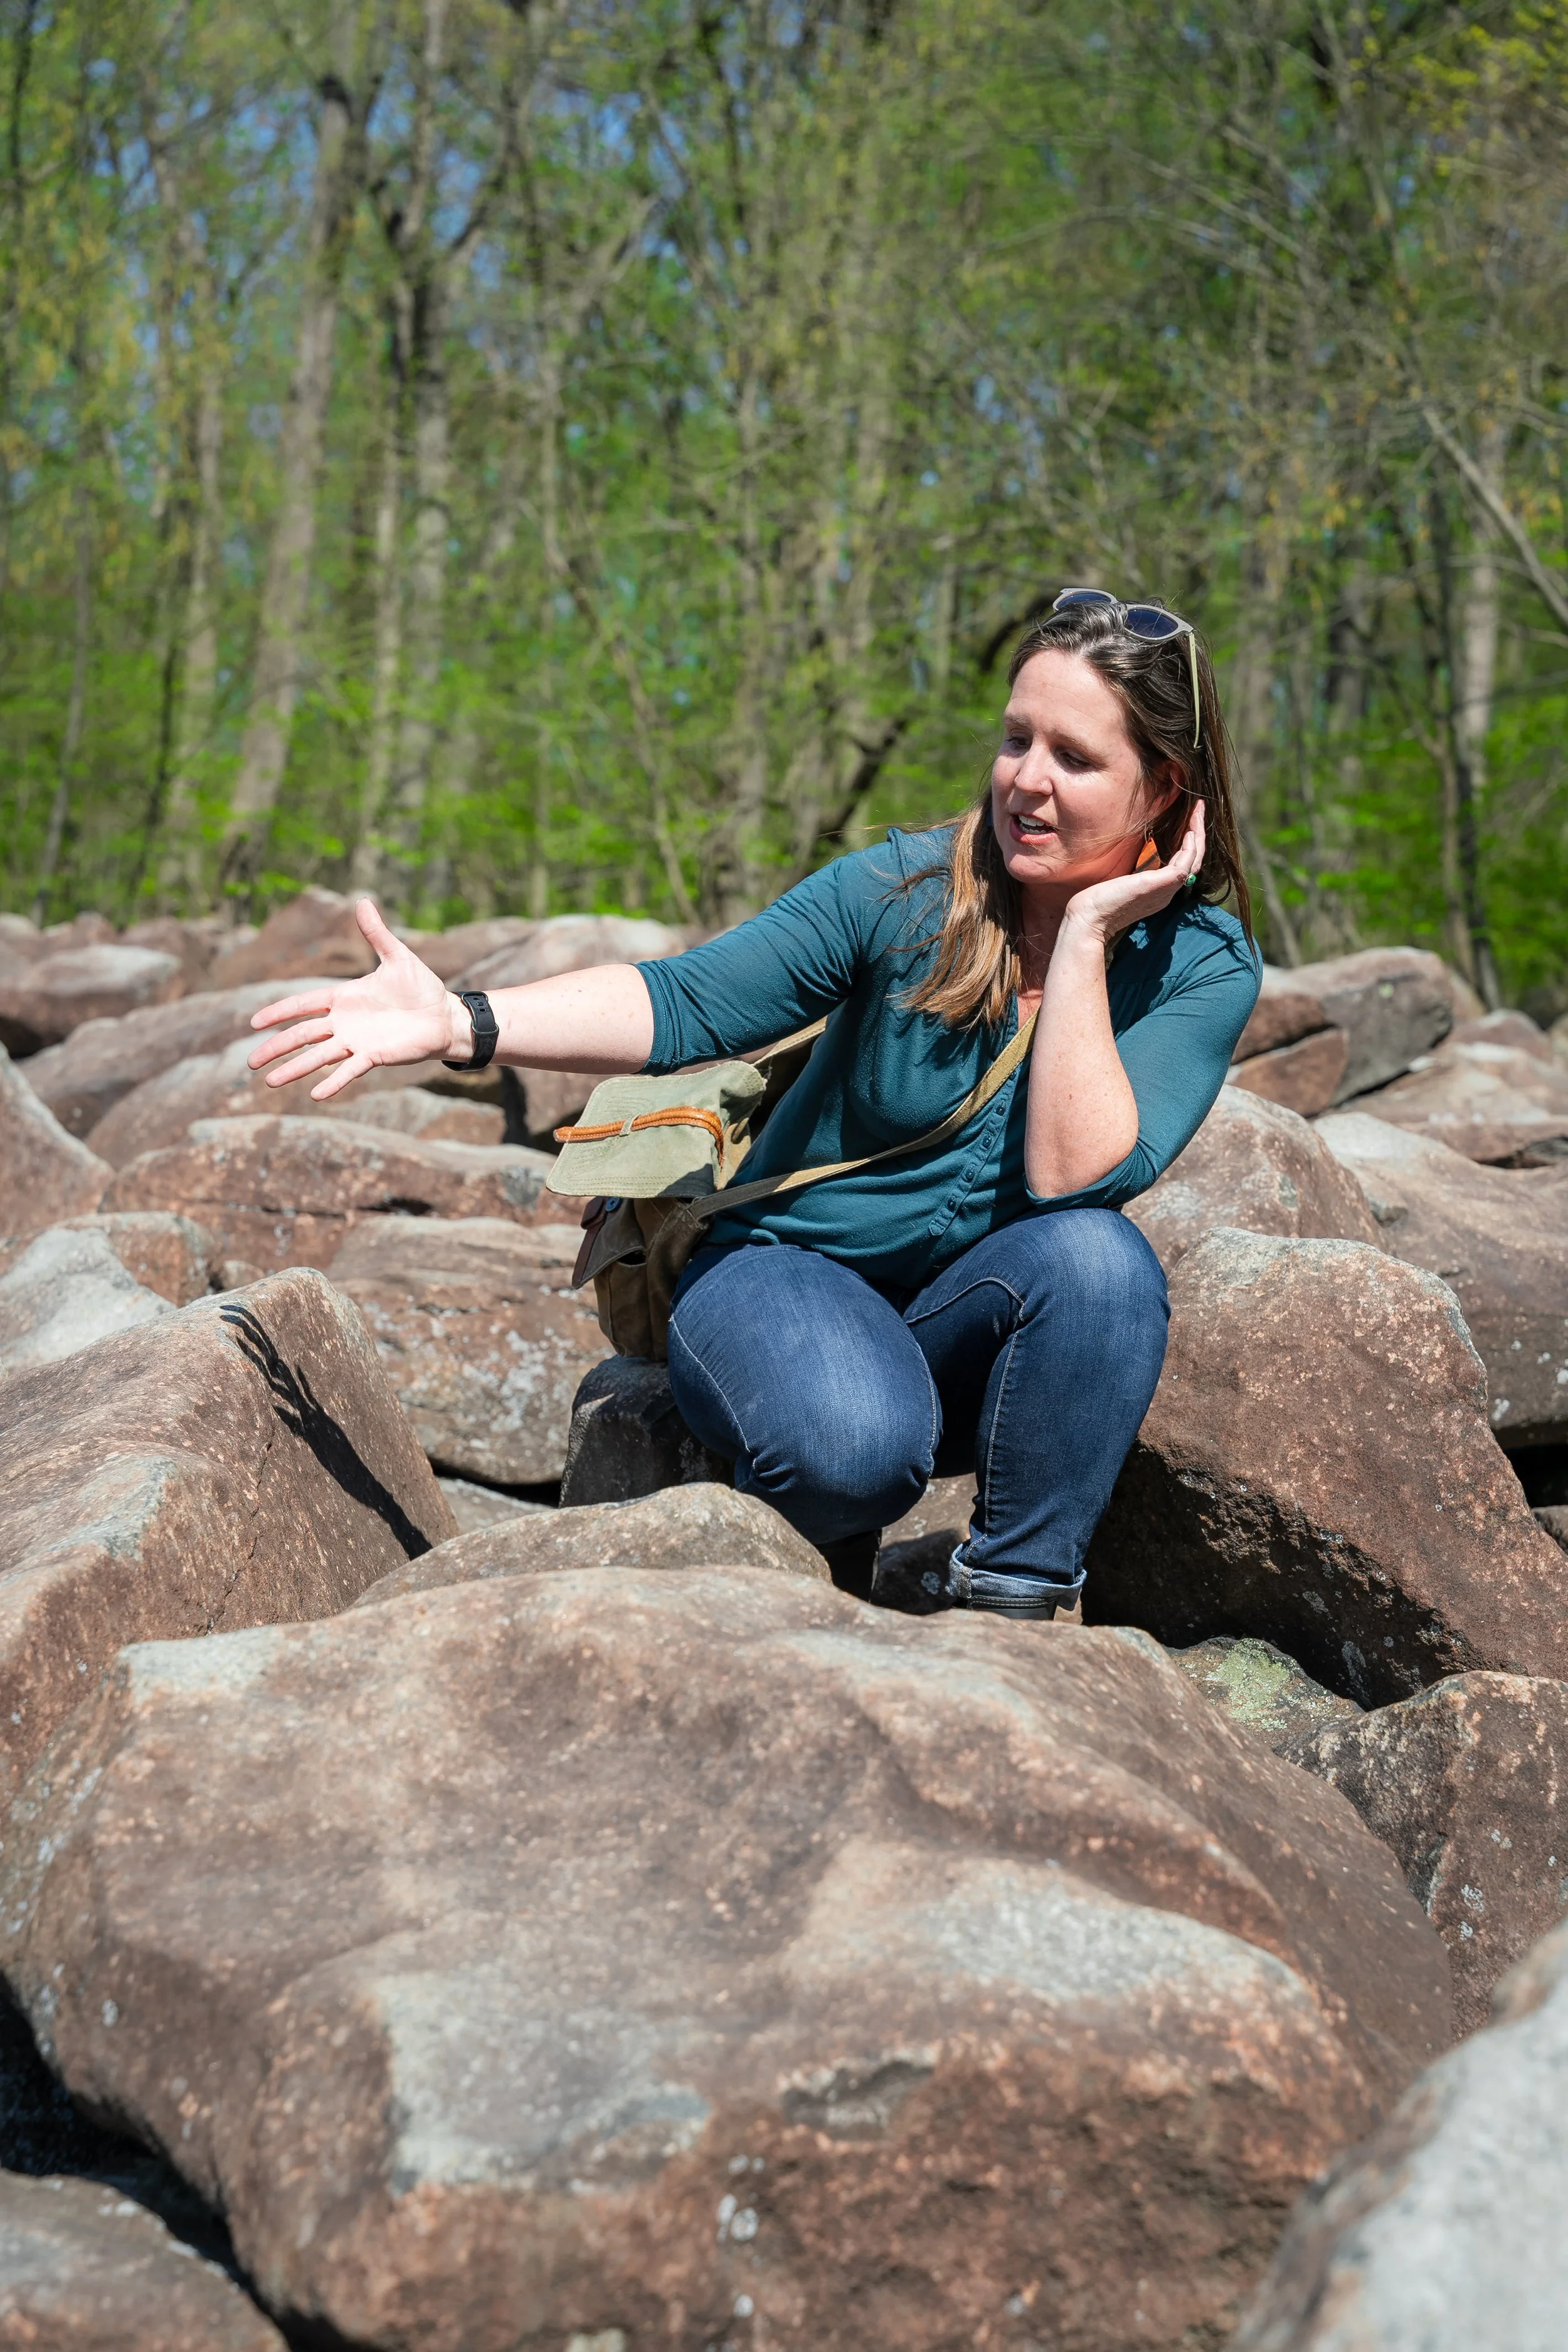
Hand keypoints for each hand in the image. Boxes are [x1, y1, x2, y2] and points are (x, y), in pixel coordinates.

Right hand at [247, 900, 465, 1099]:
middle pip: (301, 1034)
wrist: (444, 1015)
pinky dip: (333, 1082)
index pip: (303, 1004)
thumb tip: (363, 901)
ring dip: (294, 1068)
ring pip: (318, 1056)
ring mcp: (357, 1041)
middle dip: (275, 1047)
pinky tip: (315, 1094)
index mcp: (343, 997)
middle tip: (250, 1062)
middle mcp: (344, 1022)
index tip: (253, 1023)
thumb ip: (377, 934)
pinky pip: (349, 1070)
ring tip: (270, 1082)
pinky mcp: (374, 1056)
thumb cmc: (420, 987)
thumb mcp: (398, 956)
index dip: (278, 1012)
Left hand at [1061, 799, 1207, 945]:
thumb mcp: (1122, 880)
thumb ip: (1135, 870)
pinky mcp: (1163, 884)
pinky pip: (1186, 864)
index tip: (1189, 820)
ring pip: (1194, 860)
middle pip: (1194, 860)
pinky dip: (1191, 847)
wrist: (1090, 917)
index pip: (1183, 864)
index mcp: (1159, 890)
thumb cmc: (1098, 900)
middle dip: (1198, 833)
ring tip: (1198, 812)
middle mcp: (1167, 891)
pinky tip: (1189, 831)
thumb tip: (1137, 854)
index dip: (1189, 843)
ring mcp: (1167, 889)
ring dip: (1198, 834)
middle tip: (1200, 809)